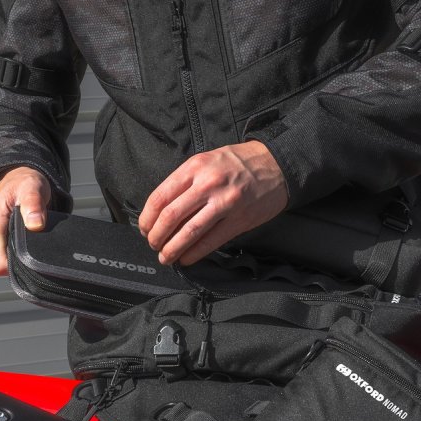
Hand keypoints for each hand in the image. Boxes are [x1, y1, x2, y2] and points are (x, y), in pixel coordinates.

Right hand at [0, 166, 50, 275]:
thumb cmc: (23, 185)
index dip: (17, 266)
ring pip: (5, 263)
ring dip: (19, 255)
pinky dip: (18, 252)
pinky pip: (7, 258)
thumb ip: (33, 204)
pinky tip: (26, 240)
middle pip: (3, 266)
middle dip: (20, 260)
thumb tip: (35, 224)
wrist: (16, 181)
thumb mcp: (32, 188)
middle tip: (35, 241)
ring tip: (30, 237)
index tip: (33, 257)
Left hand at [138, 141, 288, 265]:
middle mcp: (207, 184)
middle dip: (156, 236)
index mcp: (194, 168)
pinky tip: (186, 259)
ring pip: (189, 232)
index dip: (147, 218)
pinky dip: (194, 254)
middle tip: (153, 244)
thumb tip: (162, 210)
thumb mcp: (206, 161)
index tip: (144, 229)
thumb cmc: (238, 163)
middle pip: (170, 217)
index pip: (160, 197)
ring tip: (166, 257)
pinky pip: (211, 241)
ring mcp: (224, 202)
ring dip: (172, 249)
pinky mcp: (239, 220)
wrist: (276, 164)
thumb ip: (185, 181)